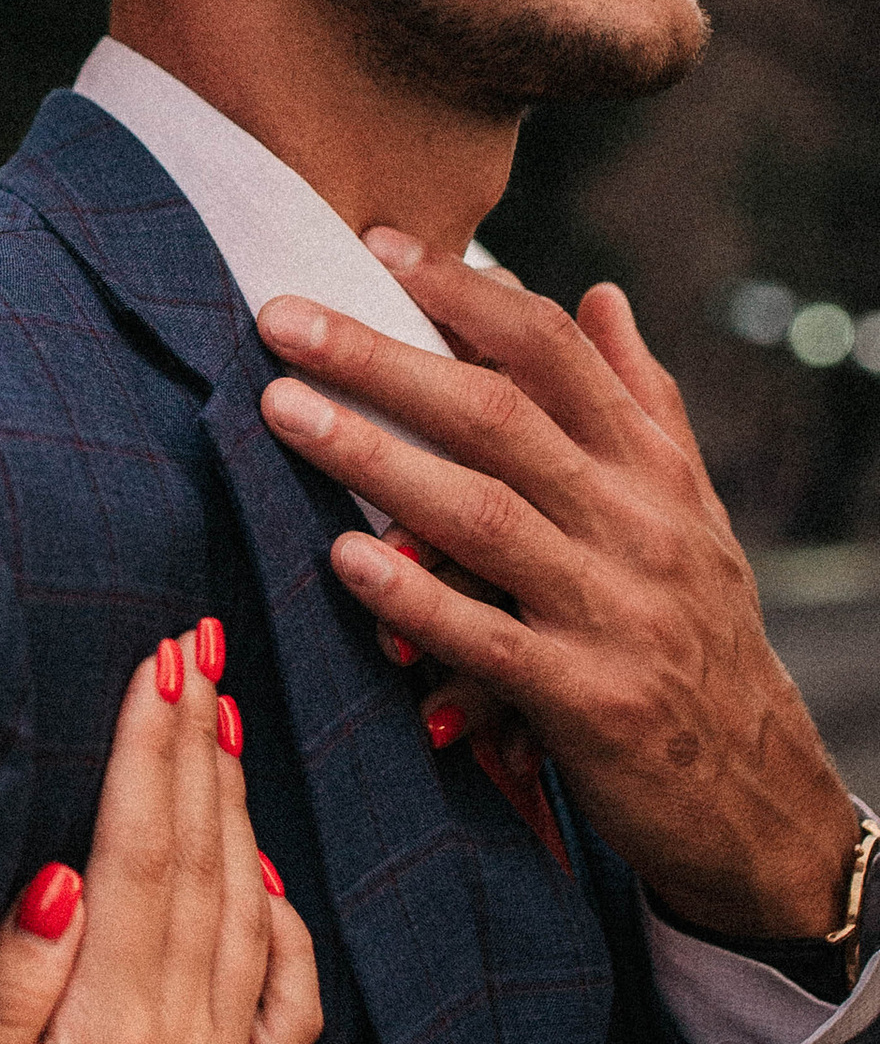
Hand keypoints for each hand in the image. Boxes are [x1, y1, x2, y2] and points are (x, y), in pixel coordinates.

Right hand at [0, 627, 321, 1043]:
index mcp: (118, 1038)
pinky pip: (286, 1000)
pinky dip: (280, 920)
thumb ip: (7, 983)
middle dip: (200, 745)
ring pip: (248, 912)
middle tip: (198, 641)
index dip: (152, 748)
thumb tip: (64, 869)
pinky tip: (259, 869)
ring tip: (221, 716)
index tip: (159, 656)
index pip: (145, 853)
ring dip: (235, 808)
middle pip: (206, 863)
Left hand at [257, 240, 859, 938]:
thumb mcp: (688, 511)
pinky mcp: (587, 700)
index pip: (554, 352)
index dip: (466, 292)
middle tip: (283, 318)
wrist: (759, 798)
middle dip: (383, 358)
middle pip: (496, 415)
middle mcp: (635, 525)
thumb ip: (639, 402)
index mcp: (650, 469)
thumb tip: (601, 295)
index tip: (381, 245)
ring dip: (375, 457)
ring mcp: (612, 611)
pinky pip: (488, 639)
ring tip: (283, 410)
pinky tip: (344, 561)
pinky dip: (416, 599)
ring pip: (481, 514)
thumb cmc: (700, 637)